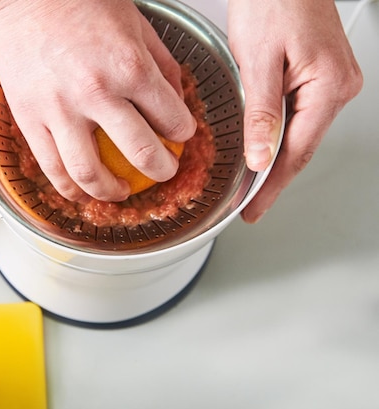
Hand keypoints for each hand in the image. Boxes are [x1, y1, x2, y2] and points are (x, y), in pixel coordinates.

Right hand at [0, 0, 195, 202]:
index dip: (183, 134)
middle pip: (141, 154)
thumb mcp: (137, 25)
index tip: (180, 136)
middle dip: (162, 170)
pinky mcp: (30, 119)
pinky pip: (52, 167)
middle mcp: (97, 93)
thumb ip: (161, 65)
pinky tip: (81, 192)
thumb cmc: (79, 3)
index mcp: (130, 66)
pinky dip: (70, 189)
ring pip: (90, 174)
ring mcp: (60, 110)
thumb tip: (176, 99)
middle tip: (163, 170)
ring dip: (112, 192)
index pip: (173, 119)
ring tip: (120, 191)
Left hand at [227, 0, 362, 222]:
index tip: (254, 209)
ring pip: (301, 132)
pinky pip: (300, 114)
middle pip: (301, 146)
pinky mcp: (320, 73)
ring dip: (276, 156)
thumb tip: (261, 157)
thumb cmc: (273, 1)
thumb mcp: (258, 61)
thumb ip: (261, 113)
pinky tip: (266, 146)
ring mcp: (332, 80)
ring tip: (252, 183)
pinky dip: (281, 133)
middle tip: (249, 203)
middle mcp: (338, 86)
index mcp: (328, 87)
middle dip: (273, 177)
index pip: (296, 152)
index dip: (272, 186)